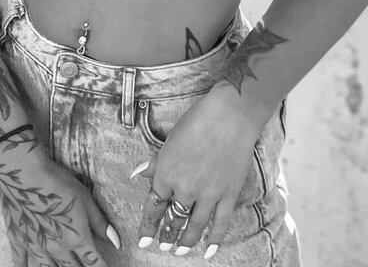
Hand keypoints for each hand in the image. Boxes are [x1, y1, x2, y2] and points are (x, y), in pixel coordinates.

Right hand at [0, 144, 120, 266]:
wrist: (23, 175)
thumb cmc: (57, 182)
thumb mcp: (85, 199)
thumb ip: (99, 223)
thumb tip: (115, 241)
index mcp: (76, 238)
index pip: (93, 263)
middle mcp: (57, 248)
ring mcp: (36, 246)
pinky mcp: (18, 240)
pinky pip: (21, 262)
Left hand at [132, 86, 261, 256]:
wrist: (230, 115)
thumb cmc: (198, 121)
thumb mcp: (170, 139)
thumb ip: (155, 162)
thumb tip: (137, 174)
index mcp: (166, 173)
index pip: (154, 207)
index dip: (148, 226)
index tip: (145, 240)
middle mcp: (185, 189)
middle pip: (173, 219)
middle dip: (167, 235)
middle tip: (164, 245)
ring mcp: (207, 195)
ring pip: (194, 227)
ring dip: (185, 242)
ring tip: (180, 251)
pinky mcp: (228, 195)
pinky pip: (220, 224)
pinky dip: (214, 240)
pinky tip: (208, 251)